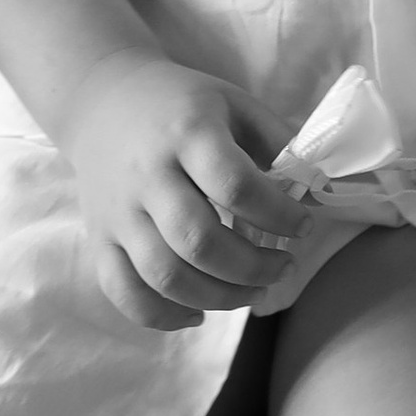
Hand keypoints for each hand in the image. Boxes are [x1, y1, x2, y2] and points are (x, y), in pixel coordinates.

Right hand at [59, 55, 312, 331]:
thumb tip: (317, 187)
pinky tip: (197, 314)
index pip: (236, 185)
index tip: (303, 226)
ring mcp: (119, 212)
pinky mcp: (99, 239)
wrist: (103, 98)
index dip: (278, 215)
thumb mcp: (234, 103)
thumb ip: (276, 139)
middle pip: (199, 241)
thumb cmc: (182, 104)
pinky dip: (162, 317)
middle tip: (283, 267)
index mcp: (188, 133)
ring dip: (218, 298)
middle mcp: (148, 175)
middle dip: (253, 268)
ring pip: (165, 276)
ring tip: (253, 291)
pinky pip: (125, 292)